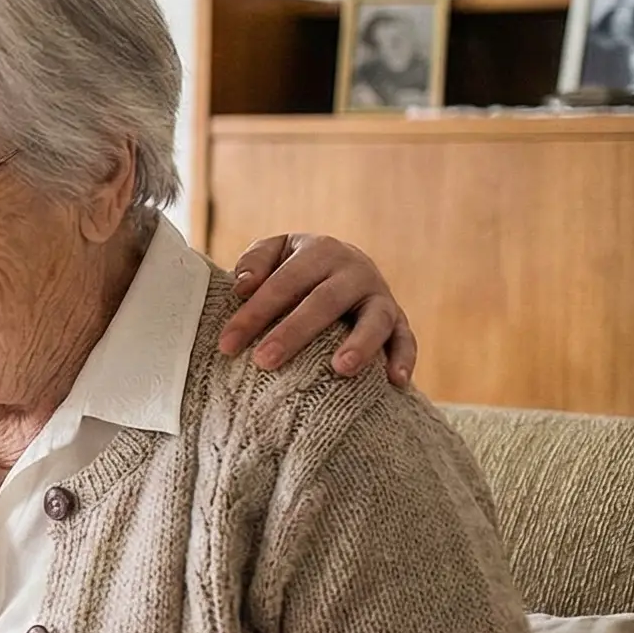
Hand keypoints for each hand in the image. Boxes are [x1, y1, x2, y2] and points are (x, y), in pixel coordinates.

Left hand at [219, 233, 417, 385]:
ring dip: (360, 343)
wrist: (348, 266)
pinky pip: (406, 339)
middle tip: (265, 361)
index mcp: (320, 251)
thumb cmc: (298, 267)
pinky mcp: (399, 320)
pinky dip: (404, 358)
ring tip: (340, 368)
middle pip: (324, 302)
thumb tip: (243, 286)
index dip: (254, 314)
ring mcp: (380, 295)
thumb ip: (255, 262)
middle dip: (293, 332)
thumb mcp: (276, 252)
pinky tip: (396, 382)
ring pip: (375, 319)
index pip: (282, 283)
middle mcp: (354, 270)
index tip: (227, 345)